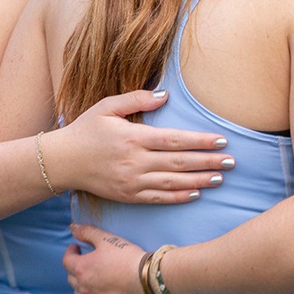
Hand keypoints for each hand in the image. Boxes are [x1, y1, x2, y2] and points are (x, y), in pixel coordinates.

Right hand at [49, 90, 235, 203]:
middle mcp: (135, 161)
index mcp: (134, 138)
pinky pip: (158, 199)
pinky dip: (178, 197)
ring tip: (220, 178)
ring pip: (173, 183)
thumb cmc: (86, 130)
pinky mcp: (127, 196)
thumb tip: (166, 95)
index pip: (176, 140)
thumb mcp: (107, 107)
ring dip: (199, 181)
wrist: (61, 161)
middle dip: (208, 162)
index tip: (222, 141)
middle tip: (232, 162)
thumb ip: (137, 99)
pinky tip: (196, 193)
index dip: (201, 141)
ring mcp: (132, 181)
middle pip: (180, 163)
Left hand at [63, 223, 154, 293]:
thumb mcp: (108, 239)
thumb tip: (72, 228)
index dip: (71, 252)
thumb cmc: (129, 258)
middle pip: (72, 279)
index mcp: (82, 269)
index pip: (67, 260)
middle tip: (88, 264)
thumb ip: (87, 232)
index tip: (77, 248)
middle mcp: (83, 289)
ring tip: (93, 283)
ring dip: (83, 289)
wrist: (150, 280)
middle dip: (77, 270)